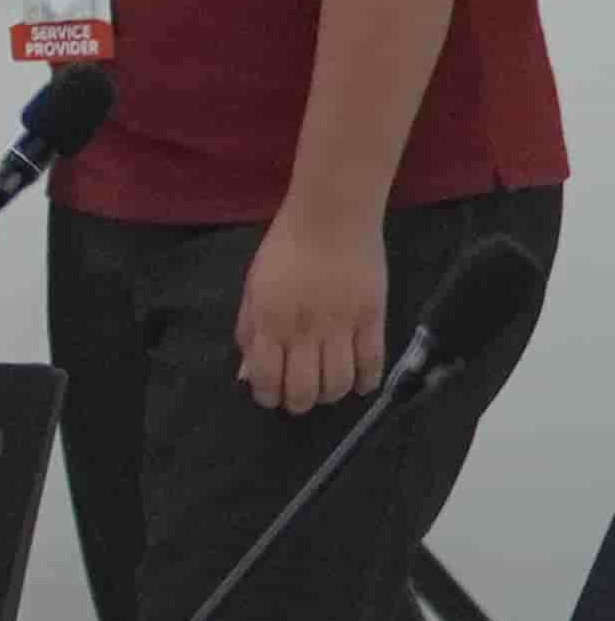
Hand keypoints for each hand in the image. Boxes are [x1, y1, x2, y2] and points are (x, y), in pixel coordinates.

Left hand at [235, 208, 390, 413]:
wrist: (331, 217)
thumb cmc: (286, 248)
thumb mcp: (254, 286)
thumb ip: (249, 329)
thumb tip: (247, 371)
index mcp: (270, 321)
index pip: (267, 377)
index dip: (268, 396)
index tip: (270, 397)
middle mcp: (304, 330)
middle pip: (304, 389)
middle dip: (298, 403)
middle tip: (298, 399)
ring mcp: (341, 326)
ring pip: (338, 383)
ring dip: (330, 395)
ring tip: (325, 390)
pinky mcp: (373, 318)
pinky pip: (373, 362)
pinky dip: (366, 381)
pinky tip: (359, 385)